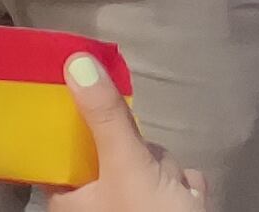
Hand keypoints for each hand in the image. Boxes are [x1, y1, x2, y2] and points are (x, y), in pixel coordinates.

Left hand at [53, 52, 198, 209]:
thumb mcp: (126, 168)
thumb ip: (105, 118)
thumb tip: (75, 60)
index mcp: (69, 195)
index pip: (67, 142)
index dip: (85, 124)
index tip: (99, 107)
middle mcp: (96, 200)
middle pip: (119, 147)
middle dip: (147, 157)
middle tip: (153, 177)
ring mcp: (131, 204)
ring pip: (153, 161)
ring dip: (170, 174)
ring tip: (176, 199)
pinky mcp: (164, 207)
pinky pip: (176, 181)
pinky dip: (187, 189)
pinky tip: (190, 202)